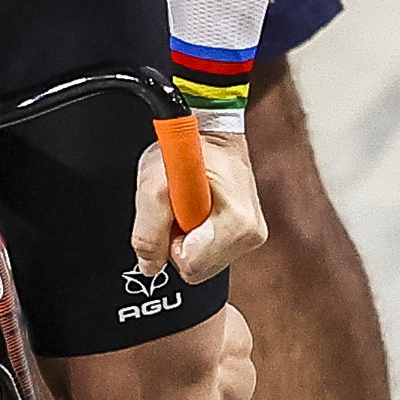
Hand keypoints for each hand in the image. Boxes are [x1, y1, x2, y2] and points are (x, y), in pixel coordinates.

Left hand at [131, 120, 269, 280]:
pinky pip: (210, 253)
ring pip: (203, 263)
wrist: (211, 130)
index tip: (174, 213)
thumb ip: (147, 233)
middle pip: (199, 270)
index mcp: (238, 223)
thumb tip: (150, 265)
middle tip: (180, 207)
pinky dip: (197, 234)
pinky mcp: (247, 233)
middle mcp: (252, 233)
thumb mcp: (153, 186)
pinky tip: (199, 209)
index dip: (171, 243)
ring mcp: (252, 234)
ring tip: (189, 204)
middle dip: (180, 241)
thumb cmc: (190, 147)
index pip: (191, 266)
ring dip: (188, 237)